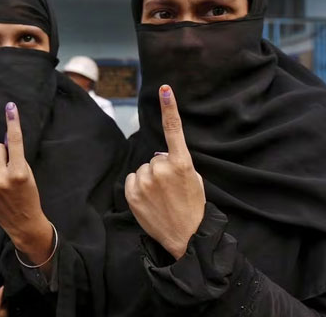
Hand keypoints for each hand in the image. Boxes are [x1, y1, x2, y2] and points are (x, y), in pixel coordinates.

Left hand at [0, 102, 53, 266]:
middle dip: (2, 153)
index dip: (13, 122)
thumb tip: (5, 138)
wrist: (23, 222)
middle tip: (8, 166)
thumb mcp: (28, 174)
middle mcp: (3, 180)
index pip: (15, 142)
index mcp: (20, 173)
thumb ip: (17, 157)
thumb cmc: (28, 195)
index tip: (10, 106)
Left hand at [125, 85, 205, 259]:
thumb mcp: (194, 180)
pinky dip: (137, 187)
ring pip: (143, 169)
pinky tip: (149, 200)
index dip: (169, 108)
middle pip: (155, 157)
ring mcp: (145, 181)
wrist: (185, 237)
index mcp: (182, 163)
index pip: (174, 130)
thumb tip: (160, 155)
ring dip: (149, 179)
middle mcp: (162, 169)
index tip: (164, 89)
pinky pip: (132, 179)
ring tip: (161, 197)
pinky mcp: (132, 193)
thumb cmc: (192, 207)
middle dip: (161, 169)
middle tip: (171, 189)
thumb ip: (178, 162)